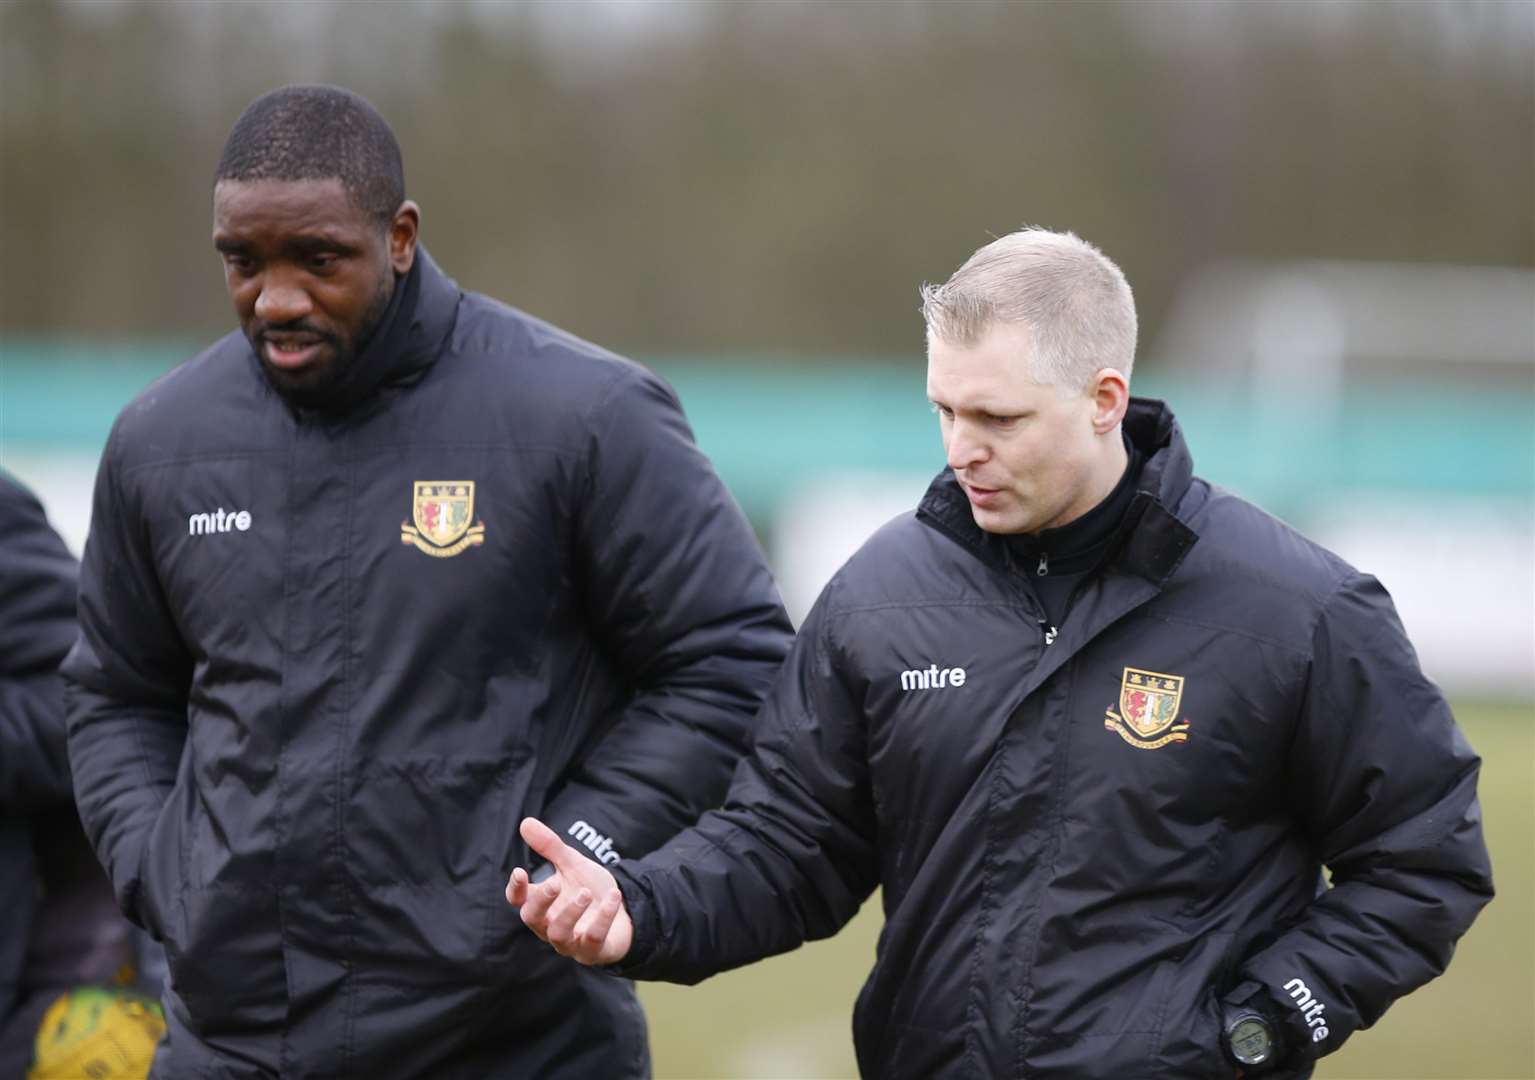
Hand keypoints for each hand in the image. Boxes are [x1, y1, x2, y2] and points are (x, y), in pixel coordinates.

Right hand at [505, 816, 632, 965]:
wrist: (624, 911)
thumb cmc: (589, 888)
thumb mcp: (572, 864)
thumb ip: (550, 847)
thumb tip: (525, 822)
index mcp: (542, 903)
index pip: (519, 900)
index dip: (516, 889)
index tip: (519, 871)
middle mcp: (550, 925)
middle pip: (533, 919)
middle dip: (541, 901)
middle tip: (554, 883)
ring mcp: (570, 941)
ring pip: (559, 934)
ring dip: (570, 912)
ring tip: (585, 893)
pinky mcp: (593, 951)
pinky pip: (593, 939)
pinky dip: (602, 918)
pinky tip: (613, 897)